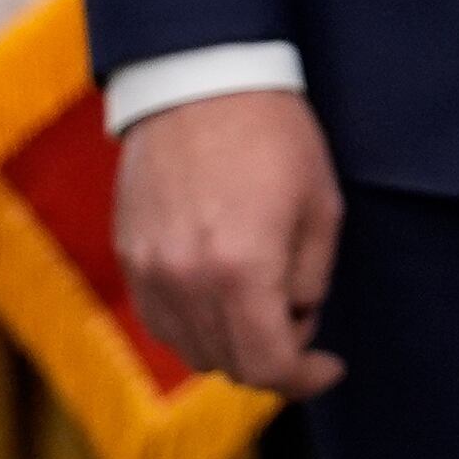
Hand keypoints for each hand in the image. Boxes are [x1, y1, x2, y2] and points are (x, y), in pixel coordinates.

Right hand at [114, 88, 347, 396]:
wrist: (200, 80)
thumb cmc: (275, 137)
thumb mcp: (322, 208)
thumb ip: (311, 280)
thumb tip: (297, 320)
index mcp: (241, 272)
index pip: (268, 365)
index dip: (305, 378)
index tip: (330, 368)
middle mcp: (185, 282)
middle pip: (228, 365)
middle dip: (274, 357)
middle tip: (302, 315)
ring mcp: (149, 271)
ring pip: (190, 349)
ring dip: (232, 343)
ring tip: (265, 294)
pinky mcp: (128, 254)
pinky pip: (159, 319)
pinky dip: (193, 324)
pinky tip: (223, 291)